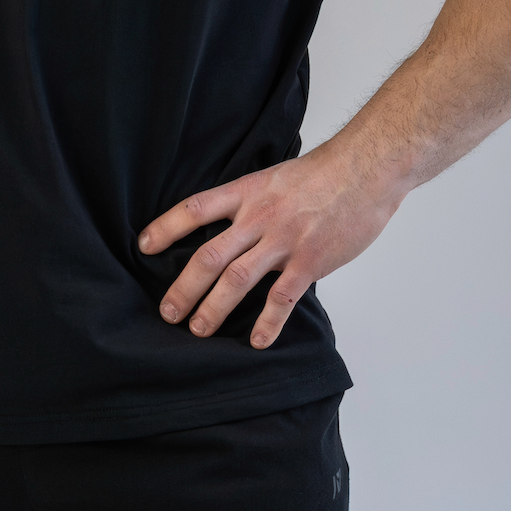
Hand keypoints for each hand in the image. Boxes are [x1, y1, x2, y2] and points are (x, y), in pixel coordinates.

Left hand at [138, 139, 404, 348]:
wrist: (366, 169)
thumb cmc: (323, 172)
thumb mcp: (275, 177)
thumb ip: (252, 203)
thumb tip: (233, 228)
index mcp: (247, 192)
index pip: (195, 209)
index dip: (166, 227)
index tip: (144, 245)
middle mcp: (258, 217)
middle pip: (208, 256)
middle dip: (183, 288)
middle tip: (167, 312)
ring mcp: (283, 241)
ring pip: (236, 280)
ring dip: (213, 309)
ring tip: (197, 330)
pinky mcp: (309, 261)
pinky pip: (282, 298)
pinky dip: (267, 323)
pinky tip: (257, 342)